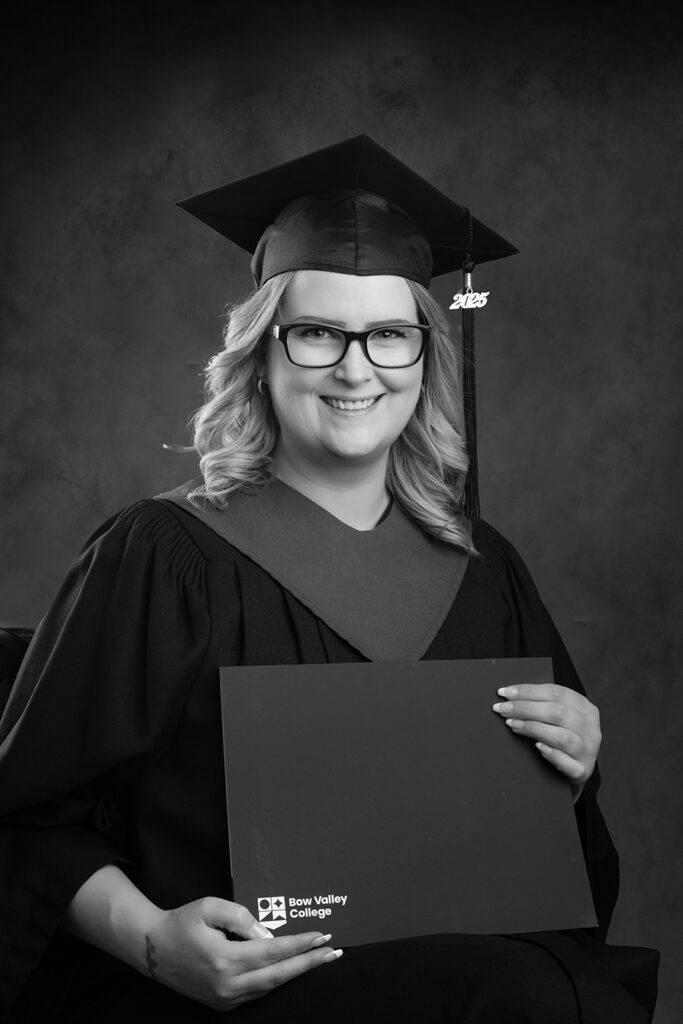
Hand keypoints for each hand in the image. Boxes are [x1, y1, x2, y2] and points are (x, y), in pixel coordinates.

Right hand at [145, 897, 341, 1010]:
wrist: (153, 949)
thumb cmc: (182, 922)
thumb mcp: (210, 906)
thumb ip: (242, 917)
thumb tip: (269, 935)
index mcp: (224, 959)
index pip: (273, 953)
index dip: (300, 945)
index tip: (322, 936)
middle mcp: (227, 985)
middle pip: (278, 976)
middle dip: (309, 964)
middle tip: (334, 952)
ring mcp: (224, 999)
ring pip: (269, 988)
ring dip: (296, 973)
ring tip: (318, 958)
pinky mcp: (222, 1004)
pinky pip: (256, 993)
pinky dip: (276, 981)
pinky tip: (291, 968)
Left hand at [492, 683, 601, 801]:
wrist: (575, 772)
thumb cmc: (561, 739)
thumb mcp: (558, 718)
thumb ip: (542, 705)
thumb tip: (509, 695)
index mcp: (584, 708)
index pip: (556, 693)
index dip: (529, 691)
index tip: (505, 692)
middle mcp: (590, 728)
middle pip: (557, 712)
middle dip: (525, 708)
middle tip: (502, 709)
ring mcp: (588, 751)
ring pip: (562, 737)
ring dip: (533, 729)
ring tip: (512, 725)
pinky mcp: (583, 771)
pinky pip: (569, 764)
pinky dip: (552, 755)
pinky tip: (538, 748)